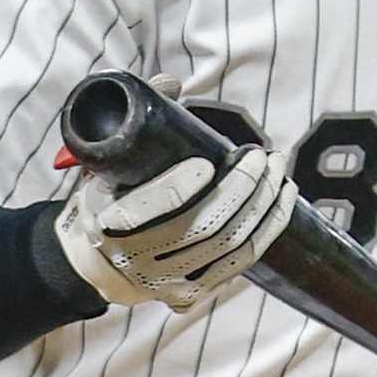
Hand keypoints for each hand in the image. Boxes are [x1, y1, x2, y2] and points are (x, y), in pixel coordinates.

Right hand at [51, 132, 291, 313]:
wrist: (94, 265)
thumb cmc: (104, 203)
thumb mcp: (103, 165)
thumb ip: (135, 122)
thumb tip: (171, 82)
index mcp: (108, 227)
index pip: (149, 211)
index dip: (180, 187)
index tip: (207, 161)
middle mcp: (138, 262)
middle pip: (203, 227)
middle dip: (241, 187)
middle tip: (260, 154)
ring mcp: (168, 284)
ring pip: (230, 245)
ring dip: (264, 205)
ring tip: (278, 170)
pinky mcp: (193, 294)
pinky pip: (241, 261)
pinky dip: (269, 227)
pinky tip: (282, 199)